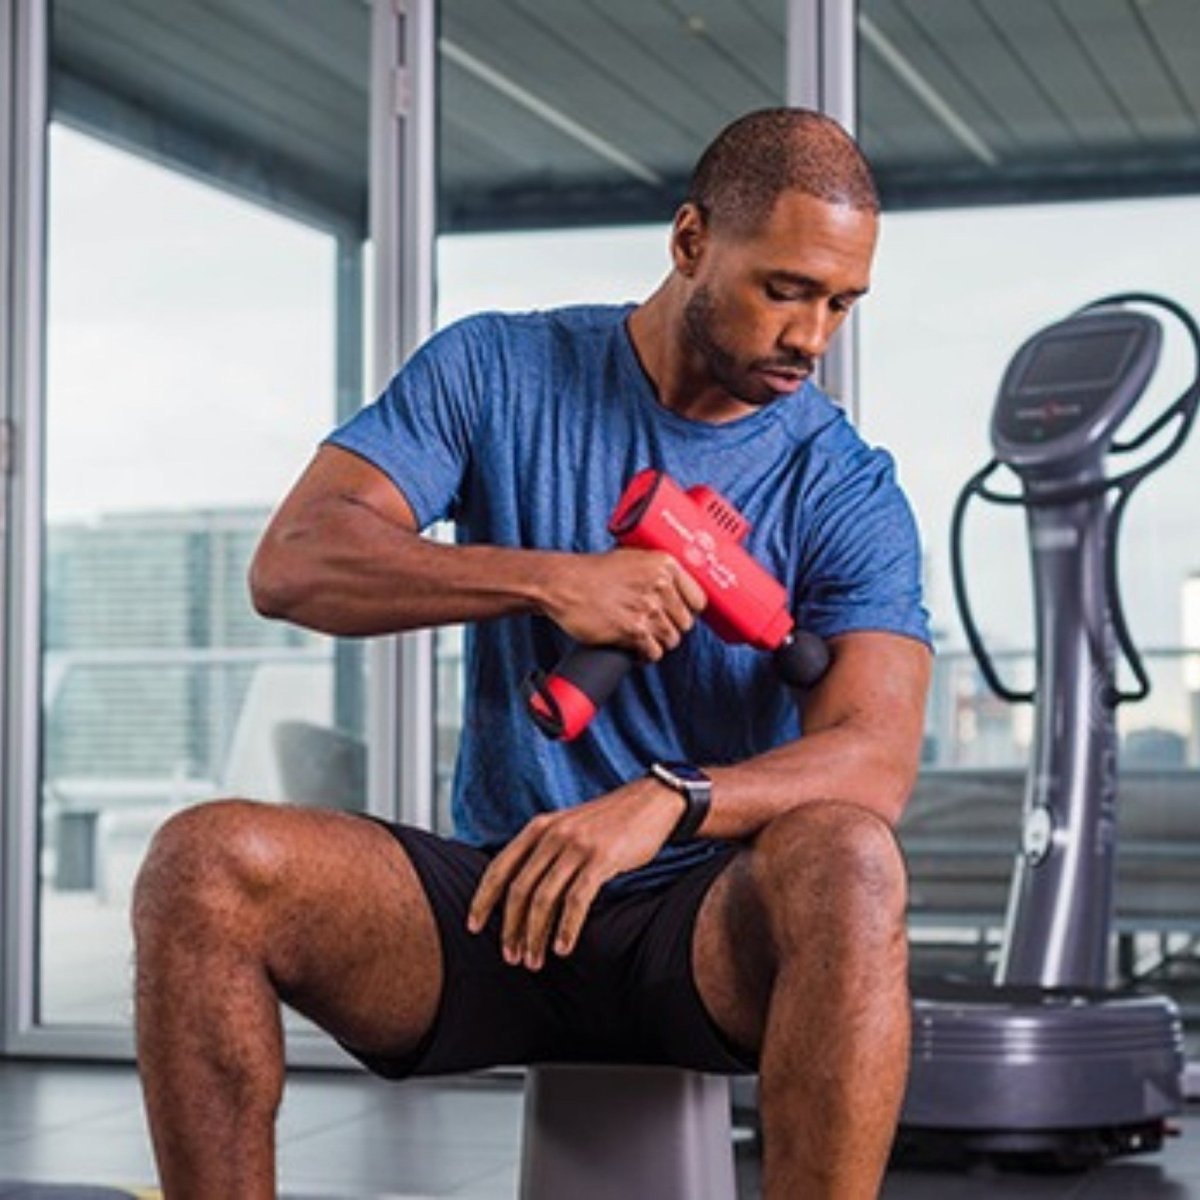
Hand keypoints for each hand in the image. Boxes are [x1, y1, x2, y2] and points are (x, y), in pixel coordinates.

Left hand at [466, 781, 683, 969]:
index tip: (474, 927)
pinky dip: (567, 928)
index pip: (499, 867)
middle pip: (519, 890)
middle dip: (511, 929)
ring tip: (534, 960)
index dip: (482, 900)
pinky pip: (576, 900)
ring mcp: (576, 846)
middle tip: (511, 957)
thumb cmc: (608, 822)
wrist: (650, 802)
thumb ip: (542, 850)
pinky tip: (563, 948)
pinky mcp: (601, 858)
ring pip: (544, 899)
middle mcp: (552, 834)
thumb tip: (518, 892)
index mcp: (538, 827)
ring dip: (535, 936)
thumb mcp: (566, 827)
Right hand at [542, 548, 706, 661]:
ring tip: (643, 639)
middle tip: (654, 628)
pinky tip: (635, 649)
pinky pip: (653, 653)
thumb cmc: (592, 571)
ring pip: (671, 640)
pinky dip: (644, 656)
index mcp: (665, 565)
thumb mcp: (633, 558)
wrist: (563, 584)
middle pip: (685, 623)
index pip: (699, 599)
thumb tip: (677, 593)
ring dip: (657, 643)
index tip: (680, 616)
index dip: (688, 611)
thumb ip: (658, 573)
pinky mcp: (634, 630)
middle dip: (670, 628)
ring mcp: (648, 609)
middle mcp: (661, 585)